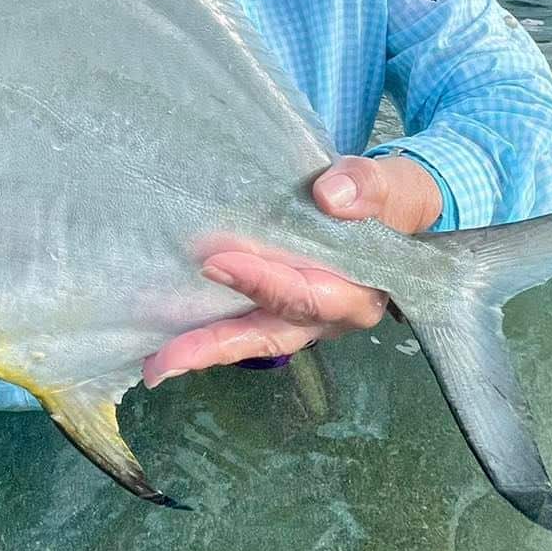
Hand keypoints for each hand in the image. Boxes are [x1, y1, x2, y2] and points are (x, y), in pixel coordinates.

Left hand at [142, 155, 443, 386]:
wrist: (396, 210)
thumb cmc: (394, 200)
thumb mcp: (392, 186)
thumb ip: (369, 187)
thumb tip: (331, 197)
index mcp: (358, 293)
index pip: (307, 295)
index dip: (263, 282)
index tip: (218, 262)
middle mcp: (326, 316)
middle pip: (269, 333)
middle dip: (218, 344)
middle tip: (168, 357)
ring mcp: (300, 316)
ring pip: (250, 336)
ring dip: (204, 349)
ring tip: (155, 364)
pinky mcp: (279, 304)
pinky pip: (242, 321)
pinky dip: (207, 329)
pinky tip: (165, 336)